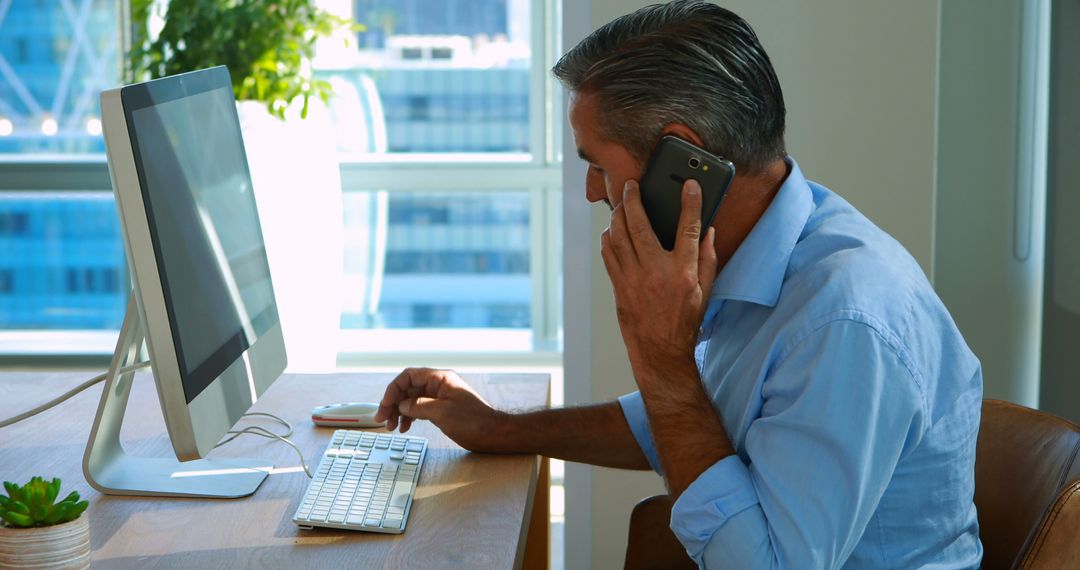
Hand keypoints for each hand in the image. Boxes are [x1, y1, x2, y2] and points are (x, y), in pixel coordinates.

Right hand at [374, 367, 507, 451]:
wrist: (493, 434)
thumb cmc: (473, 421)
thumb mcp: (442, 413)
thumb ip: (418, 406)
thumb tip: (401, 405)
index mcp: (440, 378)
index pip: (409, 376)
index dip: (393, 389)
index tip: (385, 406)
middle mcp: (438, 385)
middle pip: (408, 389)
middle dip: (393, 403)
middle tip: (383, 419)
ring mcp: (439, 397)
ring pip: (411, 400)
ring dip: (399, 412)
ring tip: (392, 427)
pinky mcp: (441, 410)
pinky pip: (419, 409)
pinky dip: (409, 417)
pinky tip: (404, 427)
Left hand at [601, 179, 718, 383]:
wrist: (660, 351)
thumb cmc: (685, 322)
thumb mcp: (706, 291)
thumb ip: (708, 259)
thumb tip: (708, 231)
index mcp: (683, 272)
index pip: (688, 228)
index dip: (690, 203)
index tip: (690, 185)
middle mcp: (656, 272)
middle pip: (639, 225)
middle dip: (633, 199)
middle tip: (631, 185)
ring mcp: (634, 279)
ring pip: (618, 237)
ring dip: (617, 216)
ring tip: (620, 204)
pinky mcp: (619, 287)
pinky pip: (608, 254)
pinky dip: (608, 238)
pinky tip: (612, 230)